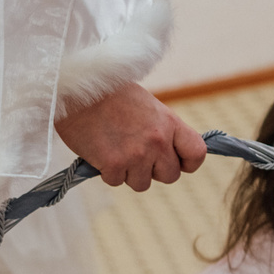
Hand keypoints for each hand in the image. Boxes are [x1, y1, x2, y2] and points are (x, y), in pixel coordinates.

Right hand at [54, 79, 207, 190]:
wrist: (76, 90)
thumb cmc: (111, 95)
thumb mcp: (148, 107)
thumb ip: (162, 130)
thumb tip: (168, 153)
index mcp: (170, 122)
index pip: (197, 153)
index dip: (187, 163)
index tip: (176, 162)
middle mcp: (158, 141)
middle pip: (170, 175)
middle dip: (154, 170)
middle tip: (136, 155)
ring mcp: (137, 154)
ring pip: (142, 183)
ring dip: (129, 173)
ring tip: (116, 151)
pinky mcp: (113, 164)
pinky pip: (116, 181)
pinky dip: (108, 172)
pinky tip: (101, 152)